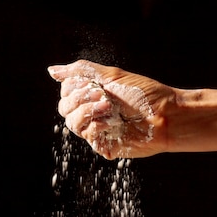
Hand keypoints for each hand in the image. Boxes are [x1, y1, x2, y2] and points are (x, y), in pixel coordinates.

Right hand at [48, 59, 173, 159]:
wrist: (165, 114)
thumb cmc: (143, 94)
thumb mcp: (110, 75)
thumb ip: (81, 71)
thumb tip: (51, 71)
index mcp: (92, 96)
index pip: (65, 92)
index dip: (75, 87)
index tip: (96, 83)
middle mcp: (92, 113)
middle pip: (64, 109)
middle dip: (81, 99)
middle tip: (103, 95)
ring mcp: (97, 130)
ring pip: (72, 124)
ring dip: (88, 112)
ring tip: (109, 108)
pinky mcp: (104, 145)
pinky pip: (88, 136)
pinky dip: (97, 126)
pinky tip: (113, 123)